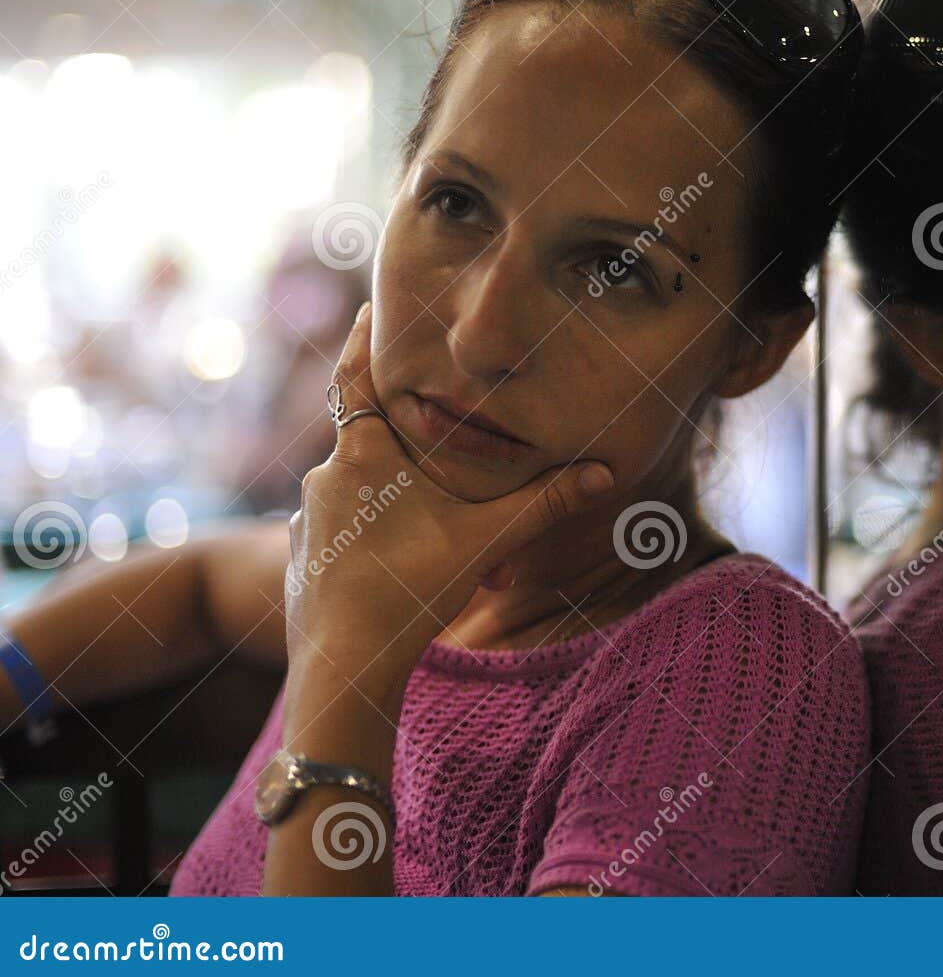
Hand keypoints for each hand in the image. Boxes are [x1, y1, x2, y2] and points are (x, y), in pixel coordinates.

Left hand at [283, 302, 614, 681]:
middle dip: (407, 449)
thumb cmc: (410, 591)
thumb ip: (545, 503)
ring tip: (434, 532)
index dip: (364, 340)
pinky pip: (342, 532)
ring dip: (393, 502)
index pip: (356, 376)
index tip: (369, 308)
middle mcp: (325, 477)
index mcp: (363, 454)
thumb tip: (606, 475)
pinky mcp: (302, 560)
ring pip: (358, 494)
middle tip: (442, 453)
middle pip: (370, 444)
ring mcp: (308, 521)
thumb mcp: (488, 540)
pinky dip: (371, 538)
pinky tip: (400, 569)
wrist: (344, 667)